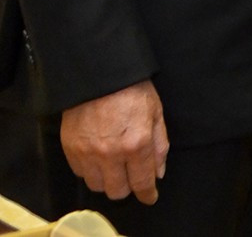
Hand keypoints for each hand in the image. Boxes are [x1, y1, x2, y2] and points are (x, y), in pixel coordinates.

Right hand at [61, 80, 167, 204]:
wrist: (100, 75)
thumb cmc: (133, 90)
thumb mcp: (156, 113)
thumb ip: (159, 146)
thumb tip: (158, 172)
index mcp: (137, 144)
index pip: (142, 182)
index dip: (147, 194)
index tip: (150, 197)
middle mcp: (111, 153)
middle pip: (117, 191)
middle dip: (127, 187)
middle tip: (131, 175)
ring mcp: (88, 153)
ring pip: (97, 186)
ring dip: (107, 180)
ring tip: (114, 165)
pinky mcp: (71, 149)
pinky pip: (80, 173)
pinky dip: (91, 170)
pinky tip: (98, 157)